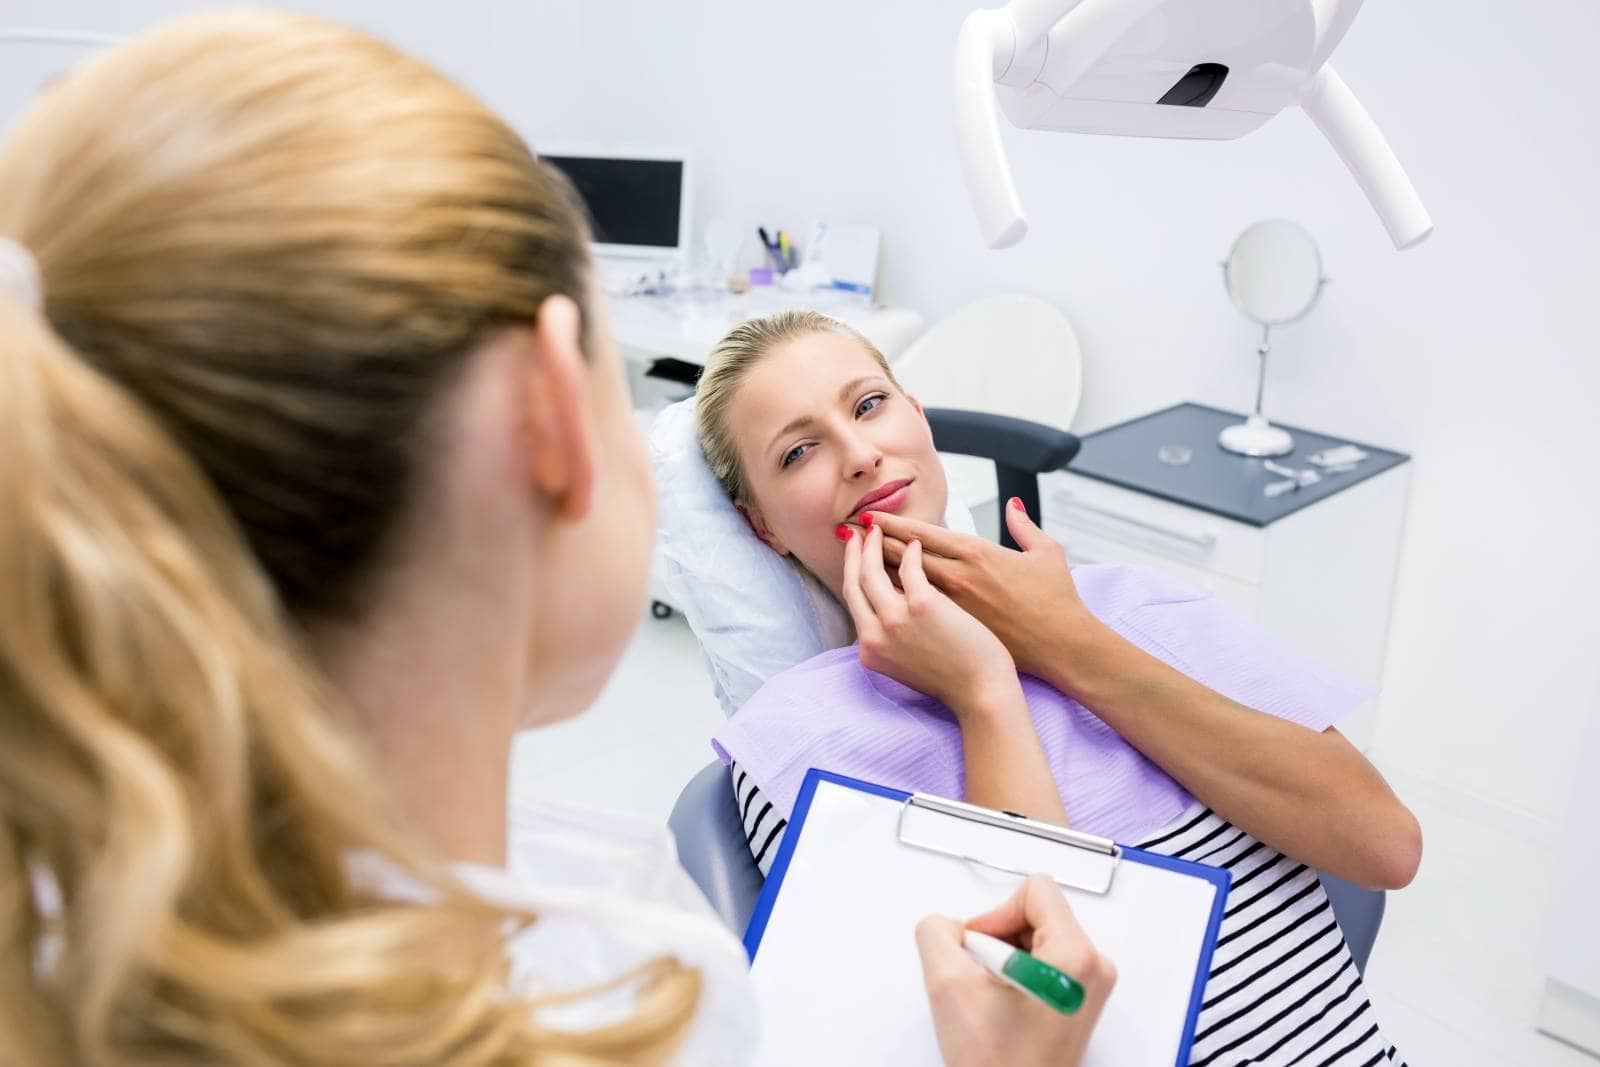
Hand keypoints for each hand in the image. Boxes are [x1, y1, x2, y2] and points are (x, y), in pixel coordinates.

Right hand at [839, 523, 1019, 717]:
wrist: (982, 692)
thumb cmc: (954, 678)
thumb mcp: (905, 664)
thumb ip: (891, 639)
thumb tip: (890, 610)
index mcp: (870, 649)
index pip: (853, 602)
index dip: (850, 573)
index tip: (854, 554)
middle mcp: (875, 635)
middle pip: (854, 583)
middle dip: (853, 553)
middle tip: (858, 533)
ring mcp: (896, 619)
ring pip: (872, 571)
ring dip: (875, 545)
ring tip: (881, 530)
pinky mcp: (922, 605)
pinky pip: (910, 567)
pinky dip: (911, 551)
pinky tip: (916, 542)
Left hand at [869, 500, 1100, 684]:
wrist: (1060, 648)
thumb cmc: (1057, 601)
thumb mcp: (1046, 553)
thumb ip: (1024, 525)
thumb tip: (1013, 504)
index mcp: (977, 553)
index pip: (923, 534)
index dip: (893, 525)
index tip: (872, 518)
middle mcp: (958, 577)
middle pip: (903, 556)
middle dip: (874, 544)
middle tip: (850, 534)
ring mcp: (952, 606)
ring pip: (902, 585)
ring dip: (876, 571)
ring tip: (854, 561)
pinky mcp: (953, 630)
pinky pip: (912, 613)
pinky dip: (893, 603)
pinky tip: (876, 598)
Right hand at [916, 874, 1115, 1066]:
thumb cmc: (998, 1065)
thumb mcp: (948, 986)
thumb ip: (936, 933)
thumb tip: (944, 925)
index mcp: (1076, 957)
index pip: (1035, 890)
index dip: (995, 914)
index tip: (979, 949)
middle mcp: (1093, 969)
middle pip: (1036, 913)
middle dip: (998, 940)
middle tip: (982, 980)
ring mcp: (1089, 987)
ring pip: (1036, 938)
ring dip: (1003, 960)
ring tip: (991, 999)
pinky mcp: (1077, 1001)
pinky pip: (1042, 963)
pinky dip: (1014, 976)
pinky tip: (1001, 1007)